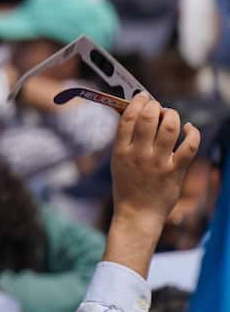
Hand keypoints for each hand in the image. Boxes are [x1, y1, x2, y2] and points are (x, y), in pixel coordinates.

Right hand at [110, 96, 200, 243]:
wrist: (137, 215)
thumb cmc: (128, 187)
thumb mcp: (118, 163)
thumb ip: (126, 141)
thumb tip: (137, 113)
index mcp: (121, 152)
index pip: (128, 117)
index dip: (137, 101)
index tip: (143, 97)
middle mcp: (139, 155)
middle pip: (149, 117)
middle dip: (155, 105)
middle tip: (158, 108)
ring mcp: (158, 163)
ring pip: (170, 126)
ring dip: (173, 115)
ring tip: (171, 117)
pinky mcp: (176, 171)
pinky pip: (189, 144)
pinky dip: (192, 132)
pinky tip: (189, 129)